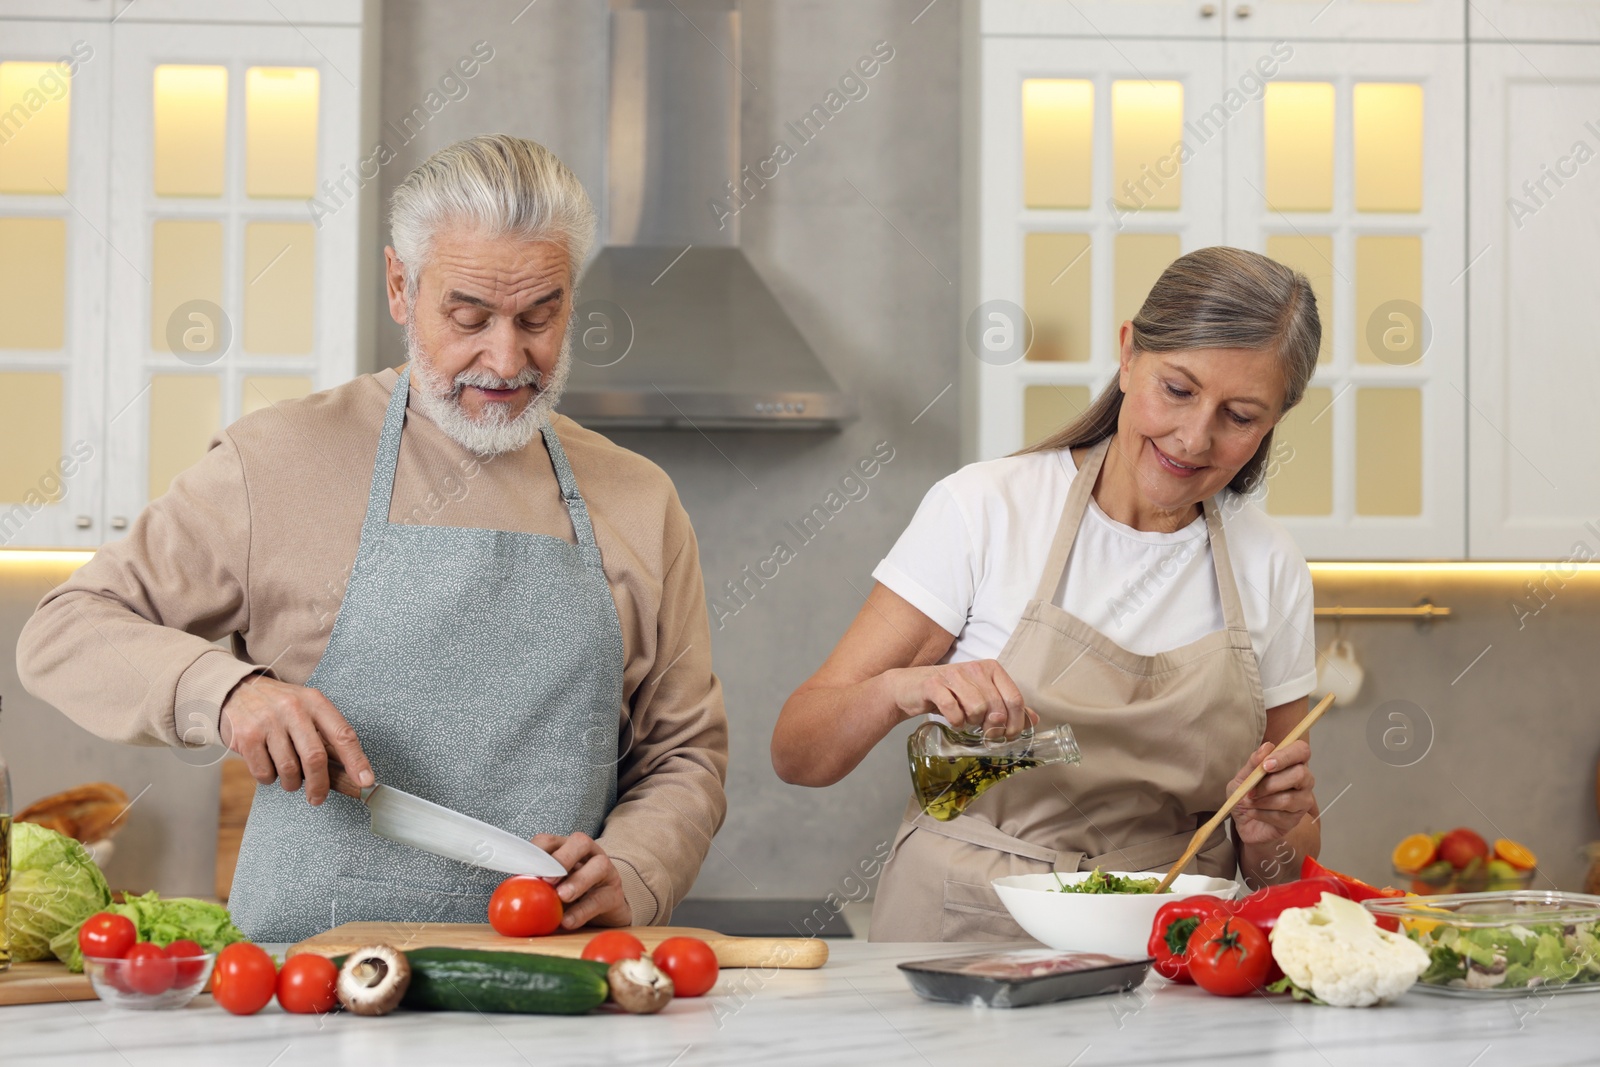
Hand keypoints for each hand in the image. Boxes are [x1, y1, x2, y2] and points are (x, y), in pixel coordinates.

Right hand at [219, 674, 374, 804]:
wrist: (238, 690)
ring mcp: (268, 722)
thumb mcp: (307, 707)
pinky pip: (265, 773)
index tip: (365, 781)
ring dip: (292, 783)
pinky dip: (270, 778)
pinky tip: (270, 767)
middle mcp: (293, 709)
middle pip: (315, 758)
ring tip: (290, 778)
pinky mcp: (247, 736)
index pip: (343, 734)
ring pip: (289, 770)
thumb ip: (324, 733)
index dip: (356, 761)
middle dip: (320, 785)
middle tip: (318, 797)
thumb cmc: (280, 705)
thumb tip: (347, 770)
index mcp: (315, 702)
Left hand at [531, 832, 631, 929]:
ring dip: (578, 881)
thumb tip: (507, 897)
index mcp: (567, 849)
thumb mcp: (552, 889)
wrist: (604, 914)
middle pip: (580, 842)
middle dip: (563, 858)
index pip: (549, 841)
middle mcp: (589, 855)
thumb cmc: (572, 897)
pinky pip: (601, 899)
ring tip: (562, 896)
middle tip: (548, 878)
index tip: (525, 867)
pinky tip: (568, 920)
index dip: (536, 851)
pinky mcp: (614, 894)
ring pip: (598, 865)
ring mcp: (606, 872)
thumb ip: (534, 889)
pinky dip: (582, 910)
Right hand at [886, 659, 1035, 737]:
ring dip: (972, 722)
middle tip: (984, 732)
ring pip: (977, 709)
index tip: (1008, 736)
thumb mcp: (982, 697)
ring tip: (966, 720)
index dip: (1015, 723)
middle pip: (996, 707)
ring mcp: (953, 675)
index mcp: (991, 669)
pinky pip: (953, 710)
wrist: (911, 688)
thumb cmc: (950, 693)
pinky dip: (955, 721)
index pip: (1014, 698)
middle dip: (992, 727)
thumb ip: (1008, 706)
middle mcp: (975, 668)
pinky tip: (953, 720)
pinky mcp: (933, 685)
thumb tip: (1034, 719)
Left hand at [1227, 739, 1314, 845]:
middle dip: (1271, 783)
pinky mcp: (1296, 820)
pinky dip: (1260, 813)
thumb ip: (1254, 763)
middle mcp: (1303, 781)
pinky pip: (1280, 816)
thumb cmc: (1247, 794)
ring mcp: (1302, 801)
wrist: (1243, 822)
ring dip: (1262, 801)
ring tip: (1249, 802)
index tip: (1266, 766)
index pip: (1301, 750)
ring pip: (1289, 798)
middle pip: (1301, 774)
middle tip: (1252, 790)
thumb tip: (1267, 746)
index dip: (1286, 755)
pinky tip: (1252, 812)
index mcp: (1291, 764)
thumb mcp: (1243, 776)